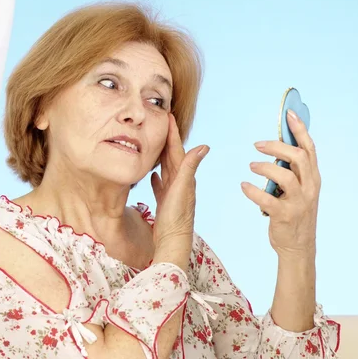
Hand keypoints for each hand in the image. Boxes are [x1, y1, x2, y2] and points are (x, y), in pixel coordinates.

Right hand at [151, 114, 208, 268]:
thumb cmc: (177, 218)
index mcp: (184, 177)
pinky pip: (160, 185)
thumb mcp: (182, 189)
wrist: (173, 243)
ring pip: (166, 169)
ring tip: (155, 144)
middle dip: (166, 140)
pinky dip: (157, 177)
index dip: (173, 133)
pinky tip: (153, 174)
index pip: (177, 150)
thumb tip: (204, 146)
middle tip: (160, 123)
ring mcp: (172, 193)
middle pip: (171, 156)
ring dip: (161, 156)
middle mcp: (180, 183)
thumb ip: (189, 168)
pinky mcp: (165, 203)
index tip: (167, 115)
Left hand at [241, 109, 320, 256]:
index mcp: (313, 178)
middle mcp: (309, 188)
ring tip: (251, 165)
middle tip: (257, 145)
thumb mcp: (300, 190)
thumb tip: (276, 150)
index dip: (299, 129)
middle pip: (297, 157)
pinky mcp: (285, 216)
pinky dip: (253, 191)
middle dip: (276, 146)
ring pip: (285, 176)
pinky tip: (244, 186)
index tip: (288, 114)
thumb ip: (292, 171)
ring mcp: (298, 202)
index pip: (309, 148)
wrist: (298, 246)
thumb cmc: (295, 214)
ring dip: (265, 167)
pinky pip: (267, 200)